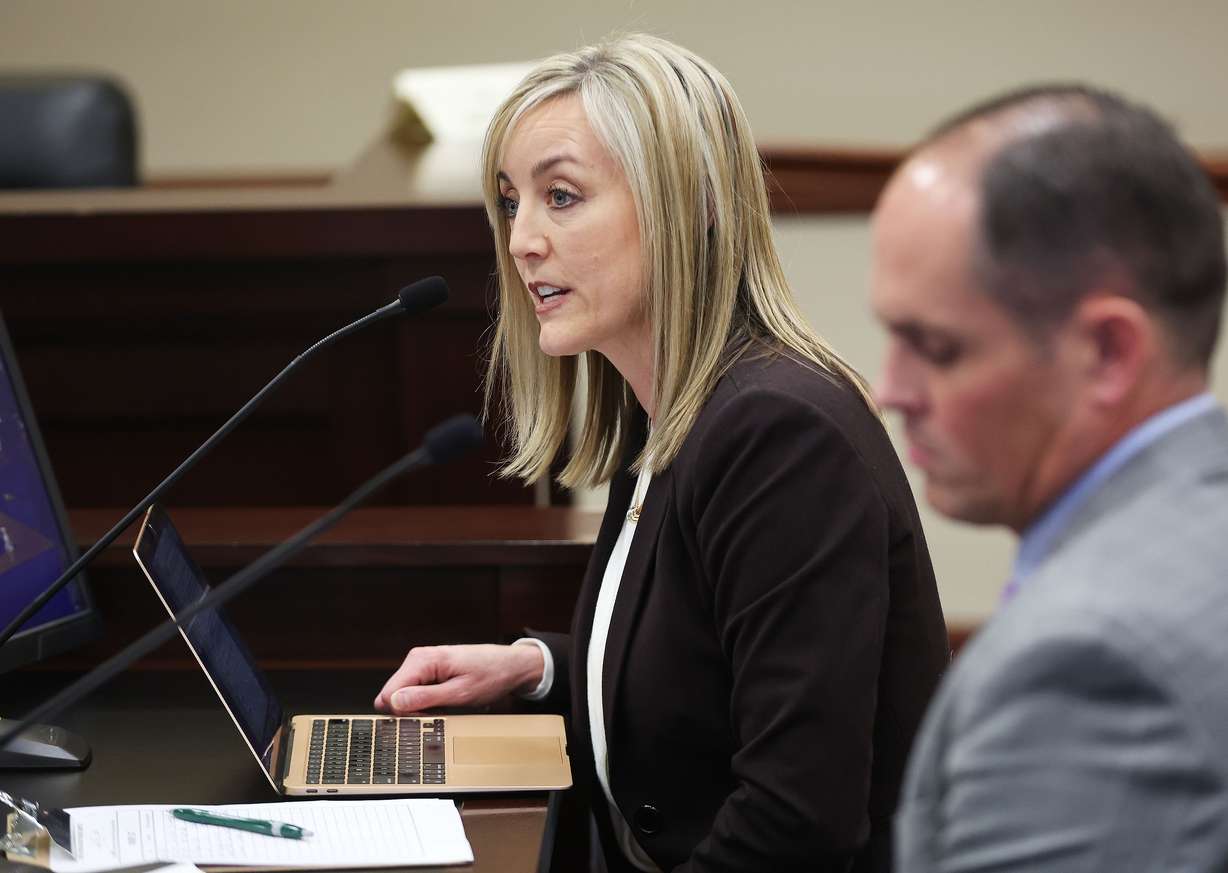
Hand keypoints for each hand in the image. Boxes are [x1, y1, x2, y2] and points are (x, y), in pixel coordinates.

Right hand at [373, 643, 544, 713]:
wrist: (511, 665)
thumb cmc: (491, 675)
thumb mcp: (460, 693)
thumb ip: (425, 698)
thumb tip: (394, 702)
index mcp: (423, 660)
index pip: (390, 693)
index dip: (404, 713)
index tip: (427, 718)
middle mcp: (417, 659)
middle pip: (394, 696)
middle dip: (411, 712)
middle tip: (439, 714)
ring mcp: (421, 665)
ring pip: (403, 697)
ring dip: (419, 709)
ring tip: (444, 708)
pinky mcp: (427, 672)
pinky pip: (414, 693)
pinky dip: (425, 704)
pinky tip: (442, 705)